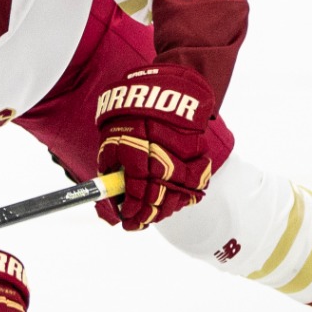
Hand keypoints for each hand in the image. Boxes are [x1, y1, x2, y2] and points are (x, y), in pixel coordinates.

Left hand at [94, 63, 214, 230]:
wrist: (163, 90)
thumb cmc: (132, 115)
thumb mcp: (111, 138)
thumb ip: (110, 167)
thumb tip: (110, 193)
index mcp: (136, 154)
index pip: (135, 194)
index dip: (130, 211)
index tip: (126, 219)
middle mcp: (161, 158)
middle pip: (157, 200)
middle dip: (146, 216)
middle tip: (138, 222)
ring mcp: (183, 157)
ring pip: (179, 196)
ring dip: (166, 209)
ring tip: (155, 214)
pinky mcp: (200, 153)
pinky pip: (198, 183)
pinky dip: (188, 194)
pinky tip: (177, 200)